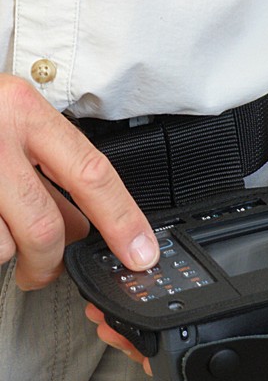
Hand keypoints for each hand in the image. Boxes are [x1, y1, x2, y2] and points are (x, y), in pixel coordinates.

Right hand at [0, 75, 158, 289]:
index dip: (124, 221)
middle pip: (46, 226)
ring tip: (2, 238)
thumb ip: (52, 173)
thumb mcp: (13, 127)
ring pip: (6, 244)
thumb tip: (90, 228)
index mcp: (23, 111)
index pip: (92, 174)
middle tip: (48, 270)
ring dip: (9, 254)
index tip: (141, 254)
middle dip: (53, 261)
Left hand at [84, 177, 267, 374]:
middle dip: (160, 345)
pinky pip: (190, 282)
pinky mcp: (235, 260)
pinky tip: (129, 287)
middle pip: (213, 341)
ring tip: (109, 317)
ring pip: (193, 317)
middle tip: (120, 335)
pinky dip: (156, 287)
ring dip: (146, 319)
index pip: (259, 354)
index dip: (214, 361)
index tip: (165, 354)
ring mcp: (253, 288)